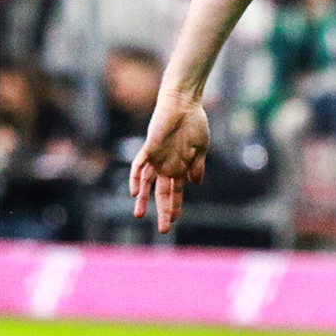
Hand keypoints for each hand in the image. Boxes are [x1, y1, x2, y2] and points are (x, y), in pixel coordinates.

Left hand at [129, 91, 209, 233]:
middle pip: (162, 193)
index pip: (176, 192)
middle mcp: (167, 166)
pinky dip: (136, 178)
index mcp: (181, 168)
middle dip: (163, 211)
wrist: (184, 104)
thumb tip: (195, 184)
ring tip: (138, 215)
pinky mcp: (149, 148)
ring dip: (143, 199)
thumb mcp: (201, 148)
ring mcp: (157, 158)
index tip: (174, 222)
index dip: (175, 207)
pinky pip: (139, 165)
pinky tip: (135, 191)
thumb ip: (197, 166)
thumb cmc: (195, 124)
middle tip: (162, 230)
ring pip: (146, 183)